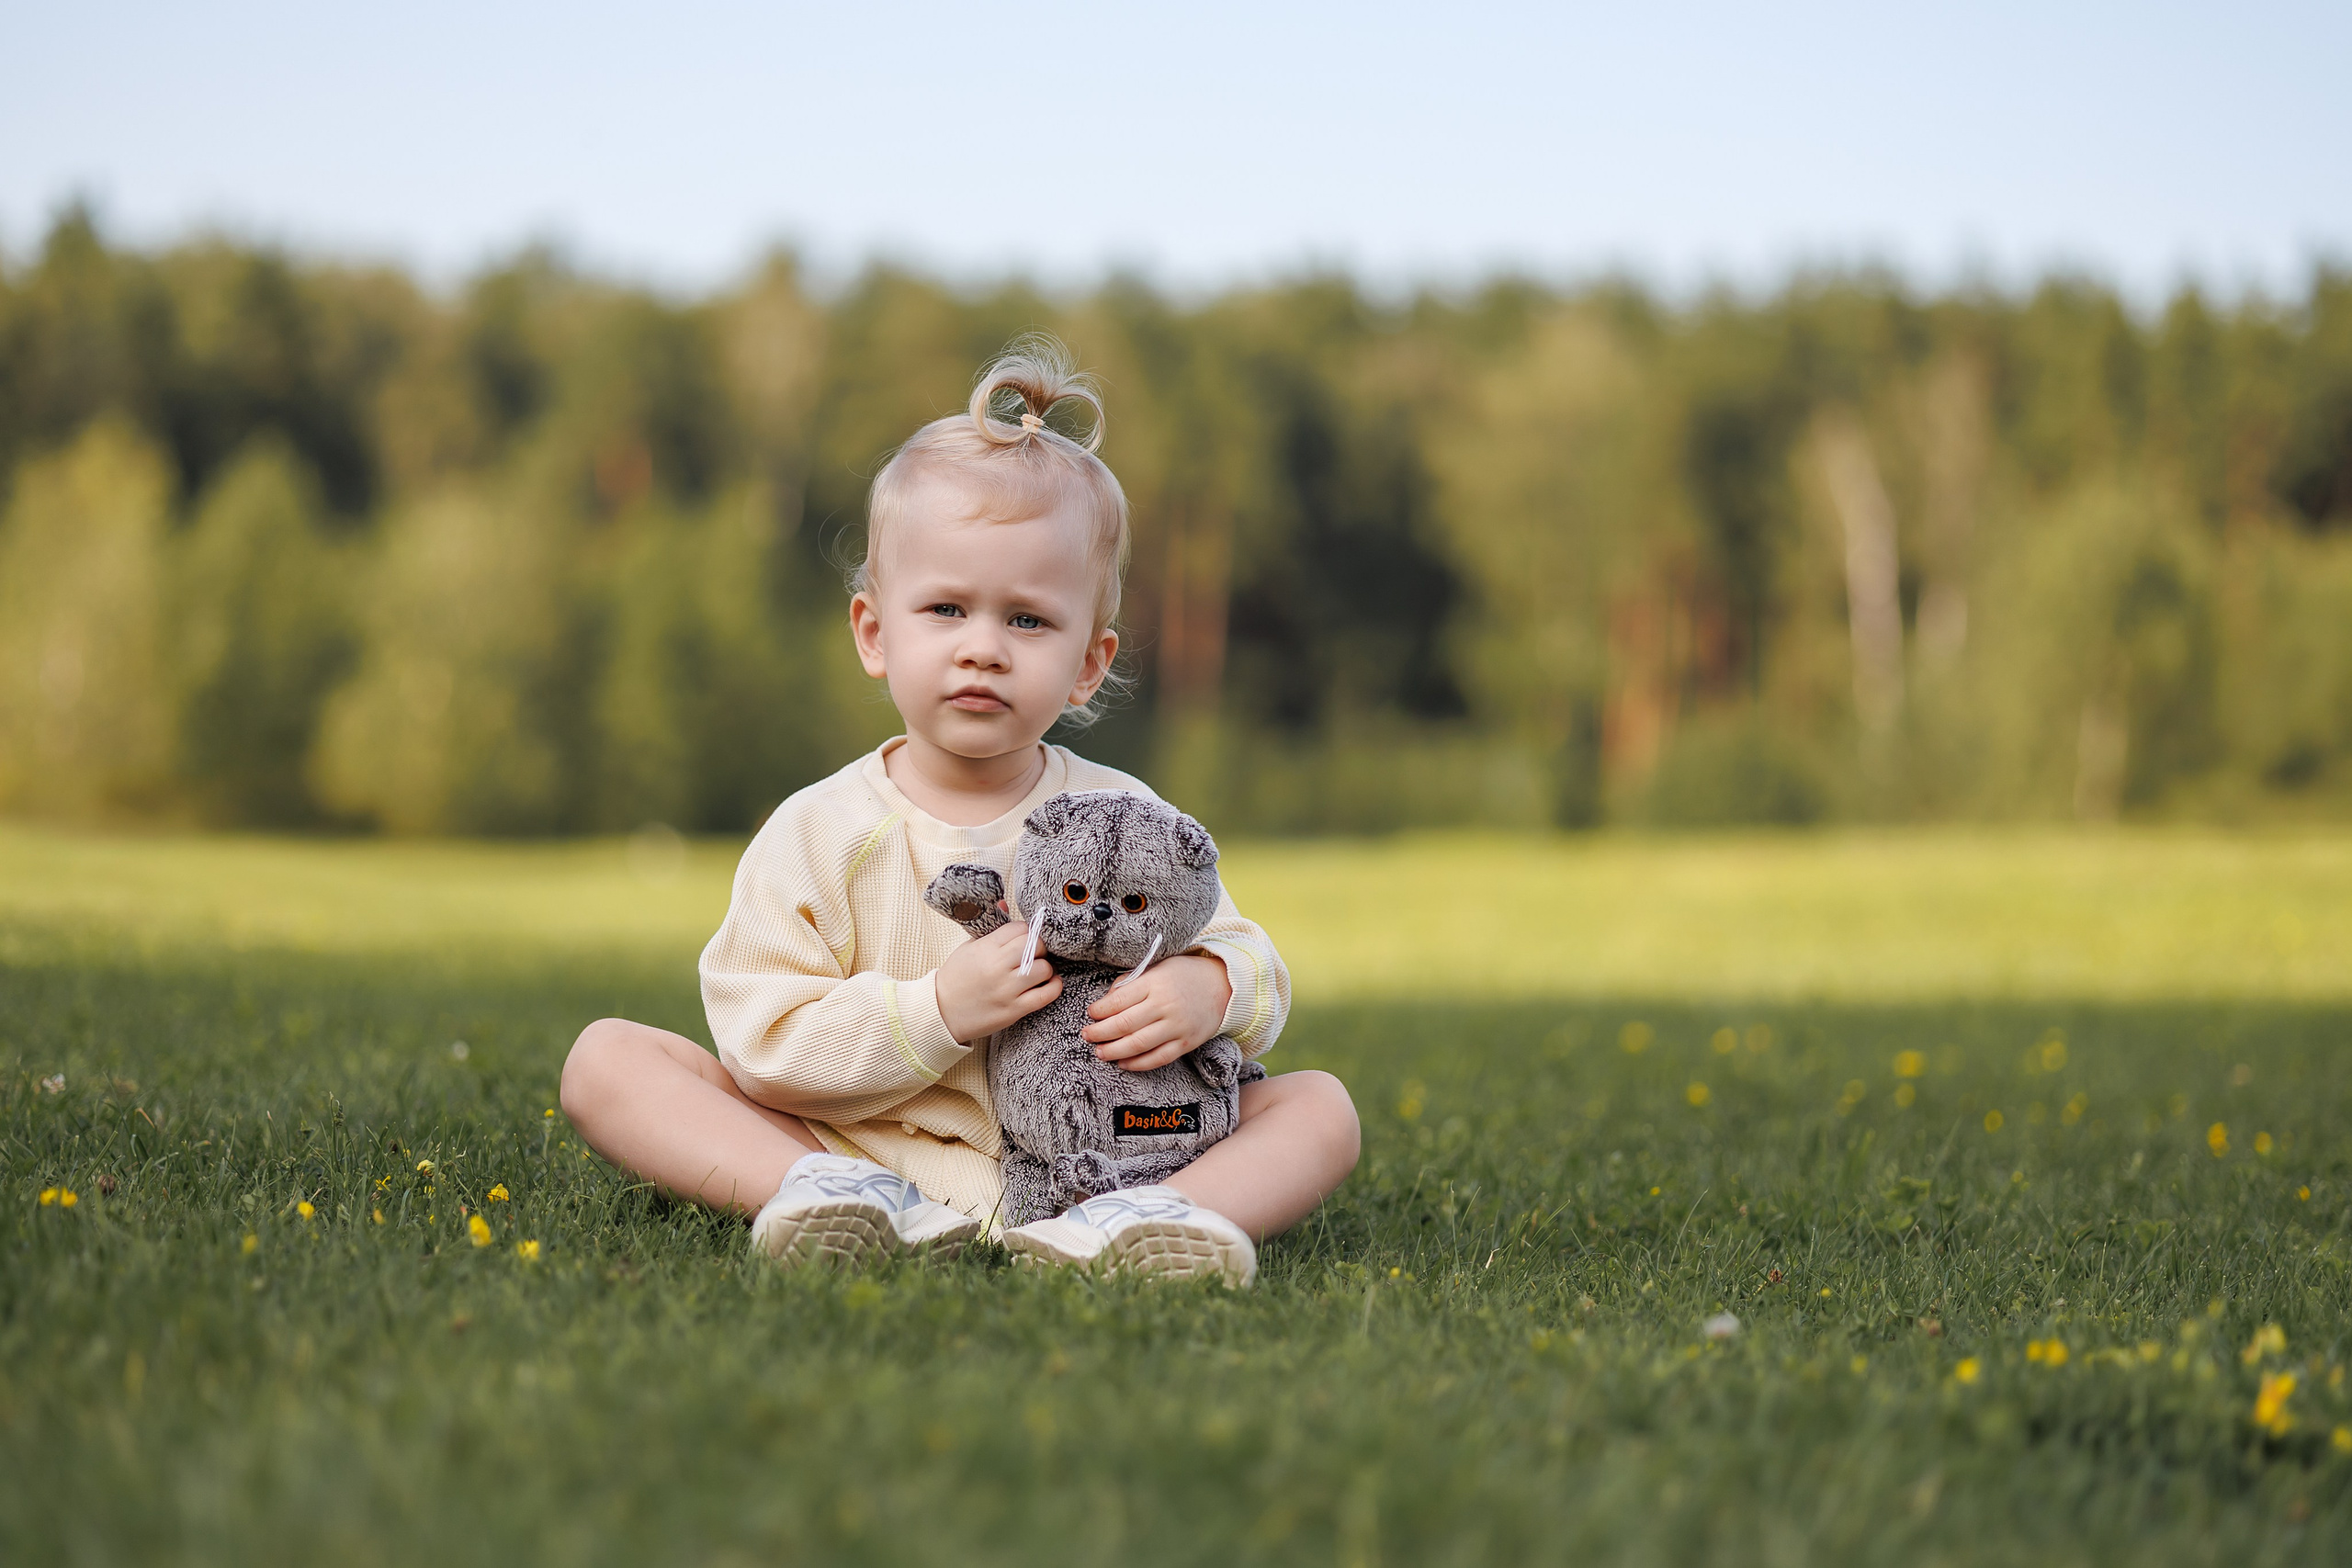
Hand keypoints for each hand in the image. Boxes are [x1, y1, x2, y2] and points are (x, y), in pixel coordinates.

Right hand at [935, 918, 1060, 1043]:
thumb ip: (991, 929)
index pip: (1020, 928)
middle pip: (1036, 945)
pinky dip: (1053, 987)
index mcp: (986, 948)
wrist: (941, 1012)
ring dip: (1045, 968)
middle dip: (1039, 948)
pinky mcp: (1013, 1009)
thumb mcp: (968, 948)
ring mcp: (1006, 989)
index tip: (1024, 939)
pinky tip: (1049, 983)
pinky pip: (1046, 995)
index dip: (1026, 932)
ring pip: (1044, 968)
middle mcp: (997, 966)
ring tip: (1038, 971)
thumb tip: (1004, 903)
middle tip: (1034, 954)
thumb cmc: (956, 978)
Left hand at [1081, 953, 1232, 1072]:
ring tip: (1100, 1052)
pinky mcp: (1186, 1042)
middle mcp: (1165, 1005)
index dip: (1099, 1010)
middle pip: (1123, 1024)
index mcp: (1155, 982)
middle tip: (1087, 1035)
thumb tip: (1107, 1000)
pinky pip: (1157, 1058)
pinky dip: (1137, 1064)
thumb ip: (1132, 981)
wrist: (1222, 986)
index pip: (1118, 1000)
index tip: (1090, 1013)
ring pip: (1138, 1044)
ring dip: (1113, 1051)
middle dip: (1099, 1032)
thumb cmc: (1184, 974)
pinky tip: (1123, 1063)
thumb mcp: (1158, 967)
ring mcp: (1176, 1026)